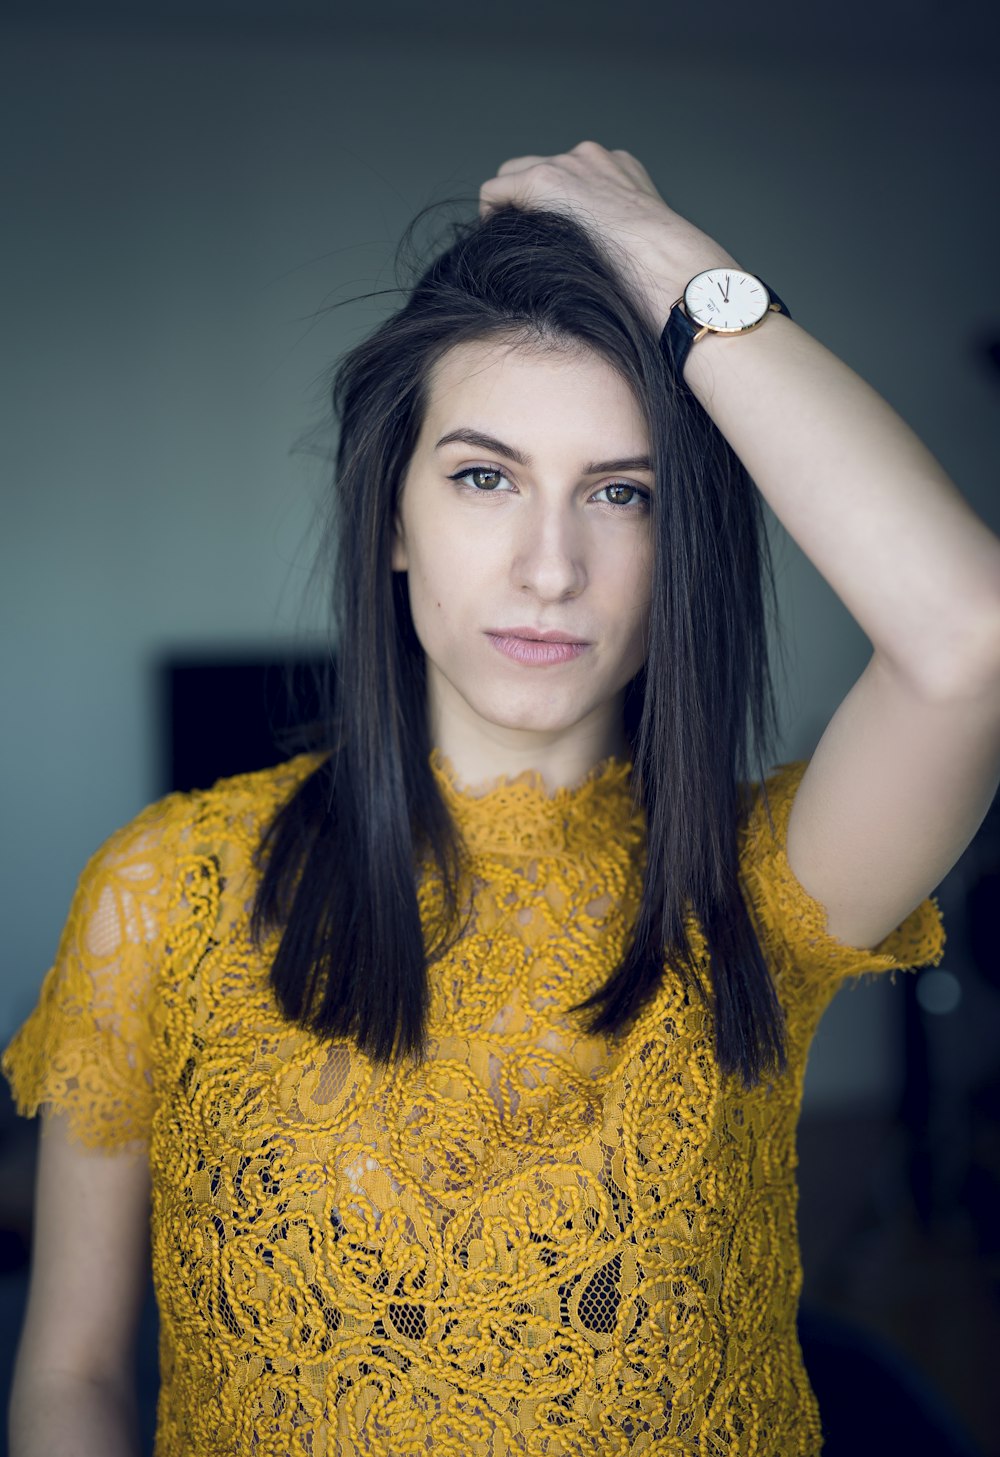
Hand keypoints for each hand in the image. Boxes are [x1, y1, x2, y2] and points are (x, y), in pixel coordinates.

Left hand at [479, 140, 741, 332]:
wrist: (668, 268)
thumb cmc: (666, 275)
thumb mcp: (648, 250)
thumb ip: (621, 242)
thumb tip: (606, 269)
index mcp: (622, 172)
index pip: (572, 178)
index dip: (556, 210)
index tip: (555, 242)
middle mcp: (593, 160)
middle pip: (537, 169)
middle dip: (528, 204)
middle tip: (529, 247)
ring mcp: (568, 167)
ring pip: (513, 177)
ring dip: (511, 211)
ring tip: (515, 251)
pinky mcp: (542, 181)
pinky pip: (495, 192)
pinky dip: (492, 217)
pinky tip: (500, 248)